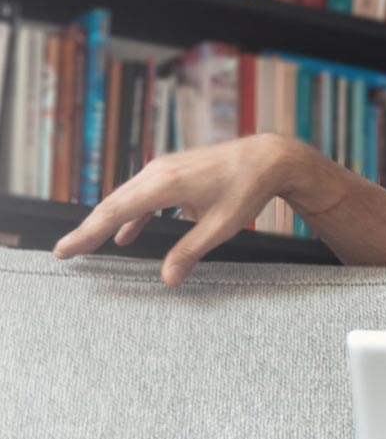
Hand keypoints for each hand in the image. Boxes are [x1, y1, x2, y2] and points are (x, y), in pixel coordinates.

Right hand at [52, 133, 321, 286]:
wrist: (267, 158)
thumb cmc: (247, 189)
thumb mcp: (220, 227)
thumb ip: (190, 252)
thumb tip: (168, 280)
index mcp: (165, 184)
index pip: (114, 212)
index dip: (87, 233)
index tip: (65, 250)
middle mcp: (158, 172)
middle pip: (113, 204)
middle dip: (89, 230)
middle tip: (66, 252)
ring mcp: (164, 168)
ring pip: (127, 198)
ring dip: (109, 222)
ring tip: (89, 245)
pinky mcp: (174, 171)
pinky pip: (145, 195)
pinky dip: (133, 215)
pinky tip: (127, 235)